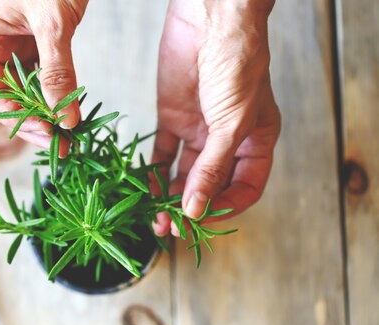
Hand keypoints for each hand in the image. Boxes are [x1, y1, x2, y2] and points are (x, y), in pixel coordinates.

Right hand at [0, 0, 88, 156]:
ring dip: (47, 111)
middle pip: (9, 97)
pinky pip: (45, 76)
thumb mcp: (53, 21)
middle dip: (34, 120)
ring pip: (28, 90)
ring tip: (68, 131)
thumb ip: (57, 70)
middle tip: (62, 143)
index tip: (46, 132)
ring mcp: (18, 44)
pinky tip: (70, 107)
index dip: (16, 118)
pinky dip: (57, 93)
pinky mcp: (39, 42)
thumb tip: (64, 118)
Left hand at [151, 0, 280, 235]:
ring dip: (169, 196)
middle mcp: (226, 140)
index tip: (201, 221)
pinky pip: (161, 152)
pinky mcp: (172, 117)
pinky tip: (144, 189)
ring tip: (154, 218)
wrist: (210, 19)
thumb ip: (212, 168)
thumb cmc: (237, 65)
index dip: (225, 208)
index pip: (244, 188)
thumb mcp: (232, 123)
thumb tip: (196, 209)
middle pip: (209, 185)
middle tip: (172, 229)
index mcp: (255, 142)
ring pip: (183, 173)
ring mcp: (198, 129)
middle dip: (191, 209)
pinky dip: (152, 171)